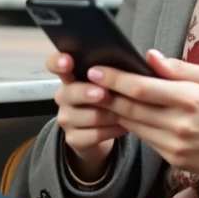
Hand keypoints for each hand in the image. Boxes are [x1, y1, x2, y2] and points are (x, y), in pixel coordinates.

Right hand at [47, 51, 125, 180]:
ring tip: (128, 112)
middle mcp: (64, 96)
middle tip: (104, 93)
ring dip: (111, 114)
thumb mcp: (109, 83)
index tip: (68, 62)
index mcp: (71, 76)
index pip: (55, 64)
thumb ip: (116, 71)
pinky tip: (124, 127)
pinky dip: (113, 130)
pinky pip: (95, 135)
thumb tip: (143, 58)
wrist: (98, 134)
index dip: (59, 62)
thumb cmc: (108, 100)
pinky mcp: (73, 139)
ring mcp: (66, 118)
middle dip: (88, 92)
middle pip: (71, 92)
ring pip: (89, 115)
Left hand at [91, 50, 198, 188]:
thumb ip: (179, 68)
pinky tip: (126, 114)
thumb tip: (149, 56)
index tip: (96, 70)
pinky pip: (145, 140)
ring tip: (101, 95)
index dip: (115, 79)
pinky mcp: (174, 160)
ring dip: (115, 111)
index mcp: (190, 98)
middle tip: (88, 82)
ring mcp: (176, 145)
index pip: (141, 88)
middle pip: (131, 108)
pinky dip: (133, 126)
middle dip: (106, 94)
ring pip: (134, 126)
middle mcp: (180, 124)